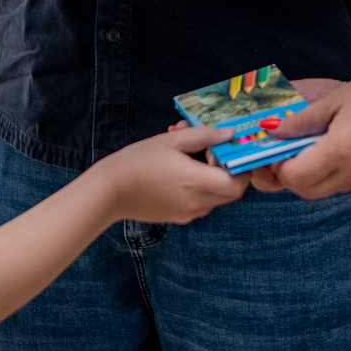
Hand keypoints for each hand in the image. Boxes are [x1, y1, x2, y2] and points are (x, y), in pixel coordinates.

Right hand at [93, 124, 247, 223]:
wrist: (110, 191)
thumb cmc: (138, 161)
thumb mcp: (172, 140)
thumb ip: (205, 135)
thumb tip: (229, 133)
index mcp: (196, 182)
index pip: (237, 184)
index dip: (240, 169)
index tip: (228, 152)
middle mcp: (197, 203)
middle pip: (231, 193)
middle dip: (229, 173)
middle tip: (211, 154)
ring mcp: (188, 213)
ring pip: (217, 198)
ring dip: (213, 180)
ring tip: (190, 159)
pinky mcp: (178, 217)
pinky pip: (201, 203)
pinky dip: (200, 189)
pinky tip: (179, 172)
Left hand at [249, 67, 350, 199]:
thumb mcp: (336, 100)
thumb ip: (302, 120)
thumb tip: (273, 131)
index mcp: (339, 152)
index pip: (293, 178)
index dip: (279, 165)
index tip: (277, 148)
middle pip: (306, 191)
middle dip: (291, 175)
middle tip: (289, 150)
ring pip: (327, 188)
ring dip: (314, 172)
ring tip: (317, 142)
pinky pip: (349, 182)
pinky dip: (337, 170)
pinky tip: (344, 144)